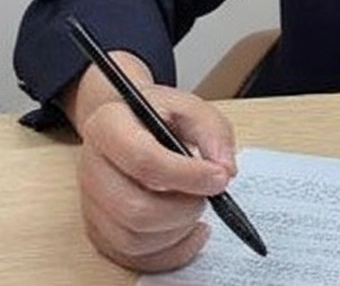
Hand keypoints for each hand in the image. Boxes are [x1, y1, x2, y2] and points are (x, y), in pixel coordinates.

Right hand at [70, 66, 236, 272]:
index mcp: (108, 127)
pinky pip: (133, 257)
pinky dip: (171, 251)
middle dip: (184, 209)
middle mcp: (91, 168)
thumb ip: (212, 131)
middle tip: (209, 193)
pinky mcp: (100, 230)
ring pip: (133, 239)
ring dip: (178, 230)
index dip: (187, 175)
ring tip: (197, 204)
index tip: (219, 178)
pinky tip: (192, 231)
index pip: (143, 160)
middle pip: (135, 209)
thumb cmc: (158, 114)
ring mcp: (91, 204)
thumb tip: (225, 169)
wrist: (128, 121)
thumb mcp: (189, 106)